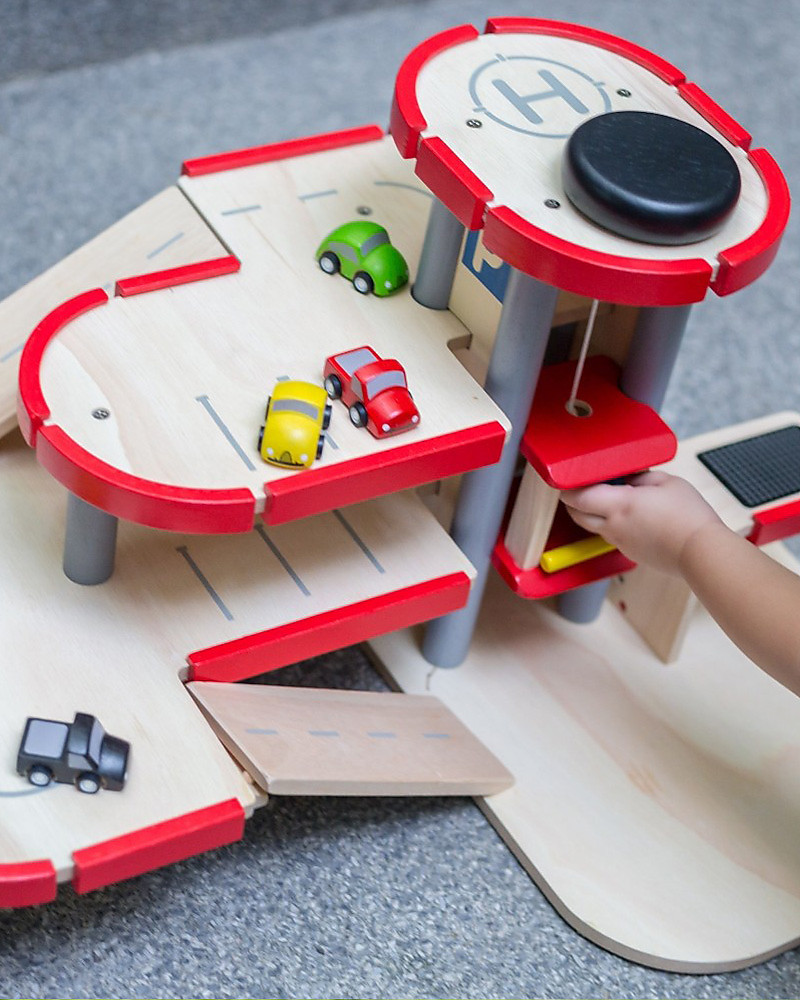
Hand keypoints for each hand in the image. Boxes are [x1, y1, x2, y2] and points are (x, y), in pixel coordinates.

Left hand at [561, 471, 722, 574]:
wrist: (702, 553)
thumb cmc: (689, 517)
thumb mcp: (667, 482)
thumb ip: (640, 477)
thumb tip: (626, 478)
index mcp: (620, 505)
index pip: (578, 498)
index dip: (569, 488)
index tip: (570, 478)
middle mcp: (614, 527)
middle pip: (577, 515)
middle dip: (574, 501)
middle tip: (585, 487)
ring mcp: (620, 543)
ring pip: (594, 527)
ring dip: (594, 513)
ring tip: (612, 498)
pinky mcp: (630, 553)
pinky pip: (612, 536)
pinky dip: (612, 525)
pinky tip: (630, 516)